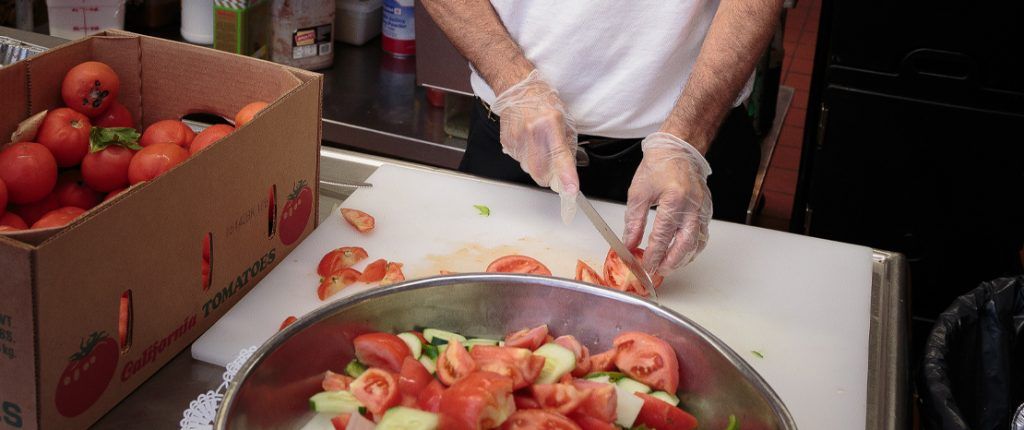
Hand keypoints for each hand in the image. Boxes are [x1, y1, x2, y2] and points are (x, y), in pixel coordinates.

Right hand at [491, 70, 579, 223]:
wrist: (518, 88)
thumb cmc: (543, 101)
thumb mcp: (564, 120)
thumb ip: (566, 148)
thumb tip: (568, 172)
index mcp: (550, 123)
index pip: (560, 157)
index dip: (566, 177)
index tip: (570, 191)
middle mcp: (532, 132)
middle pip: (541, 173)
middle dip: (549, 176)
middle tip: (553, 164)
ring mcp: (517, 139)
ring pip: (529, 169)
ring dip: (536, 164)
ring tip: (538, 143)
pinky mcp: (507, 143)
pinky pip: (519, 161)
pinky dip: (526, 157)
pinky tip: (528, 141)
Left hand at [623, 132, 712, 274]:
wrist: (678, 150)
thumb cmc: (658, 167)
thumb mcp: (638, 193)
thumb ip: (634, 222)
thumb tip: (629, 243)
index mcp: (673, 199)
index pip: (663, 236)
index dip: (654, 254)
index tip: (646, 265)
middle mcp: (692, 206)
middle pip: (684, 244)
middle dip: (670, 262)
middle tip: (659, 271)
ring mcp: (702, 208)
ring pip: (697, 243)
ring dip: (683, 258)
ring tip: (669, 266)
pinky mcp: (707, 210)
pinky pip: (703, 235)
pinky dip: (693, 248)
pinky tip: (683, 254)